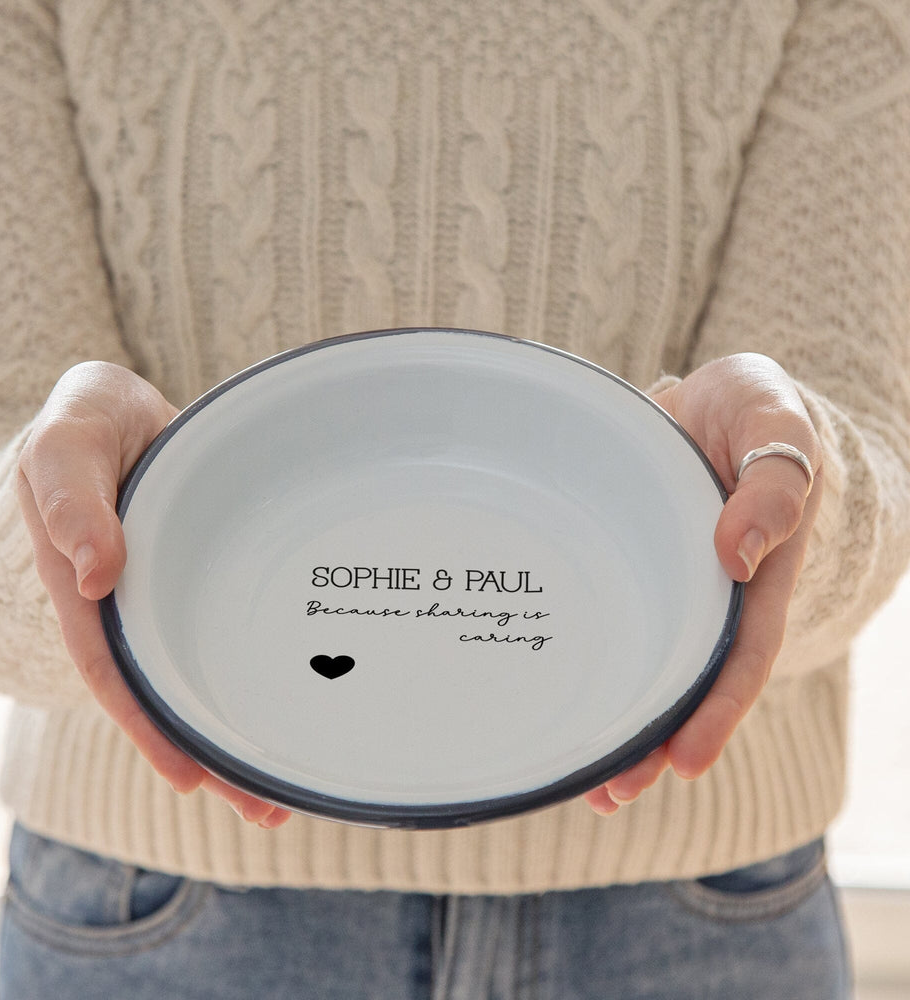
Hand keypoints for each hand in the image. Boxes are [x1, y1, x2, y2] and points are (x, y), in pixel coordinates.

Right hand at [17, 361, 290, 827]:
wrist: (121, 406)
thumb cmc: (85, 424)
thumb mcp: (63, 446)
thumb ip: (70, 503)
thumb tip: (96, 574)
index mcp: (85, 589)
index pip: (114, 674)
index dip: (149, 728)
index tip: (194, 776)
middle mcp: (131, 604)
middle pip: (169, 693)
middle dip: (213, 753)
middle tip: (269, 805)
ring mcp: (173, 592)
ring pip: (206, 670)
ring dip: (244, 724)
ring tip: (295, 781)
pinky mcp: (209, 573)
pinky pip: (230, 627)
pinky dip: (258, 665)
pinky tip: (299, 692)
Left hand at [585, 353, 822, 814]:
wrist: (710, 397)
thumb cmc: (754, 412)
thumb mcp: (777, 428)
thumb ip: (773, 483)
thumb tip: (738, 554)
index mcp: (756, 577)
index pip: (740, 658)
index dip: (716, 712)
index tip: (683, 761)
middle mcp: (709, 593)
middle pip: (684, 682)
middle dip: (652, 742)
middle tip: (609, 791)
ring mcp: (664, 583)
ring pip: (641, 663)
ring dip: (614, 719)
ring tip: (577, 777)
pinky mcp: (623, 563)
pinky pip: (607, 615)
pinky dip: (583, 656)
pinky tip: (549, 690)